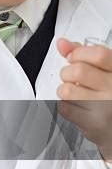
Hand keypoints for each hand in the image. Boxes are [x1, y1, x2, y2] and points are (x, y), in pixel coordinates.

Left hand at [56, 37, 111, 159]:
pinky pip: (64, 108)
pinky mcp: (94, 125)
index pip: (98, 55)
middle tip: (72, 78)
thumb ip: (86, 55)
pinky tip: (76, 106)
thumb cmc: (111, 97)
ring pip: (67, 90)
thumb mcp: (107, 71)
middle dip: (68, 72)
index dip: (79, 53)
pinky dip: (65, 105)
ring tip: (74, 93)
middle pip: (79, 71)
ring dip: (65, 90)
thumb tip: (62, 44)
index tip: (73, 57)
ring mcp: (105, 108)